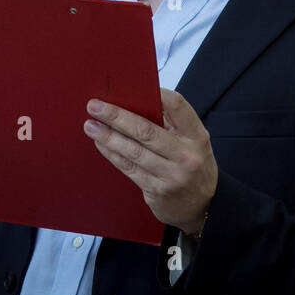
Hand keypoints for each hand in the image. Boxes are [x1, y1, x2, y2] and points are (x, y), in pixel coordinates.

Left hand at [84, 88, 216, 235]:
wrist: (203, 207)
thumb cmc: (194, 166)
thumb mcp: (194, 142)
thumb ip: (172, 125)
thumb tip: (137, 103)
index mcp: (196, 136)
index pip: (177, 106)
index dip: (156, 94)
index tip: (131, 87)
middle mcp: (185, 155)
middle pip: (146, 131)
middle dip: (117, 117)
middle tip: (95, 106)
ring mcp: (170, 175)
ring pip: (133, 151)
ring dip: (109, 136)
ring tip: (90, 125)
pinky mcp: (156, 191)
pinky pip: (129, 168)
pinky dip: (113, 154)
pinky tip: (101, 144)